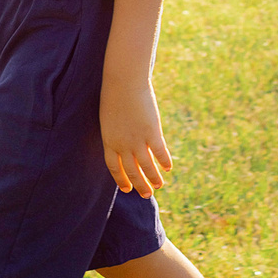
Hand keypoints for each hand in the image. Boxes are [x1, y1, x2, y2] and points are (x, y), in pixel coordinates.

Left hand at [101, 78, 172, 195]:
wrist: (123, 82)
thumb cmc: (115, 95)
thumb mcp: (110, 118)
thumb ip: (116, 132)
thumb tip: (124, 142)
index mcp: (109, 141)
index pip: (114, 168)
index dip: (121, 180)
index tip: (127, 189)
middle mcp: (122, 145)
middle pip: (131, 171)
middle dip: (139, 185)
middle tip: (146, 195)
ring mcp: (137, 140)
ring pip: (146, 167)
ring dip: (153, 178)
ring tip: (159, 186)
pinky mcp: (152, 132)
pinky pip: (159, 152)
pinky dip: (164, 161)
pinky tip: (168, 168)